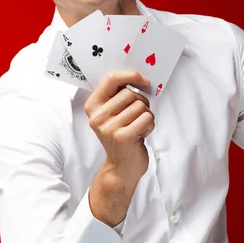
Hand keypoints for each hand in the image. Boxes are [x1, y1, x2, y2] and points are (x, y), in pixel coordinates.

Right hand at [84, 70, 154, 184]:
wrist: (121, 167)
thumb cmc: (120, 136)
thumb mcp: (111, 114)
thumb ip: (117, 96)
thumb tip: (137, 77)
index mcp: (93, 106)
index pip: (110, 79)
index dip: (130, 75)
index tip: (143, 81)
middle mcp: (98, 116)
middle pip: (130, 93)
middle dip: (141, 102)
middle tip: (137, 115)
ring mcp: (109, 127)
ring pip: (140, 105)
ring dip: (146, 115)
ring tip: (138, 126)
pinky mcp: (123, 137)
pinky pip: (147, 118)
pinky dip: (150, 124)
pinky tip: (142, 133)